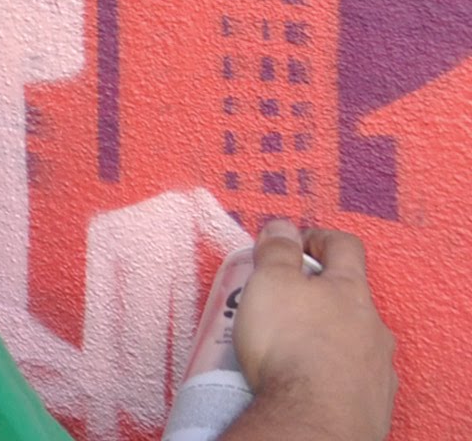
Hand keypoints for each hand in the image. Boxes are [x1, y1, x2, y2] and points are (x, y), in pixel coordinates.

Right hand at [231, 219, 396, 440]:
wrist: (314, 420)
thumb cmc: (291, 345)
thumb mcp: (270, 282)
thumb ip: (277, 250)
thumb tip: (282, 227)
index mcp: (350, 290)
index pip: (344, 247)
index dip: (318, 239)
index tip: (294, 245)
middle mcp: (372, 325)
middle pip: (348, 296)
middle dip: (316, 295)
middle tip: (281, 303)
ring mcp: (377, 366)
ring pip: (352, 339)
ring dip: (326, 337)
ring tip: (289, 349)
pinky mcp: (373, 402)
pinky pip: (352, 377)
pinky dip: (331, 373)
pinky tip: (307, 382)